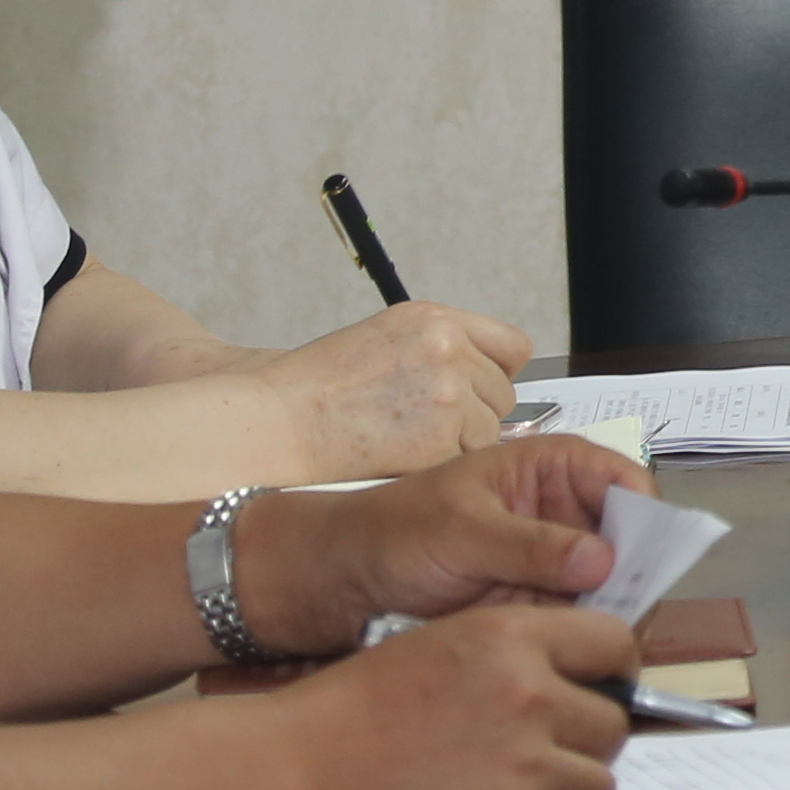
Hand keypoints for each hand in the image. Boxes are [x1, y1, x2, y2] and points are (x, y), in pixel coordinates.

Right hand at [243, 301, 534, 476]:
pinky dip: (441, 469)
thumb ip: (442, 348)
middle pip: (502, 394)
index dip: (498, 374)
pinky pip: (465, 462)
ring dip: (459, 445)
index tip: (483, 390)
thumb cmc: (317, 388)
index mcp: (436, 320)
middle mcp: (448, 350)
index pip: (512, 347)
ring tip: (404, 442)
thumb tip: (491, 377)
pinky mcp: (439, 442)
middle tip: (424, 426)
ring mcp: (447, 396)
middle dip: (474, 414)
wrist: (277, 422)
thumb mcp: (384, 338)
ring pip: (489, 433)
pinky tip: (400, 460)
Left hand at [244, 430, 643, 651]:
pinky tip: (572, 655)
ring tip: (596, 644)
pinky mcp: (542, 603)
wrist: (342, 581)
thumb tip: (602, 559)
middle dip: (633, 580)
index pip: (628, 483)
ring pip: (614, 586)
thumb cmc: (393, 533)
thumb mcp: (461, 530)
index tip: (639, 567)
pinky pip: (581, 619)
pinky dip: (582, 638)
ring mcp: (557, 560)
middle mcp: (568, 511)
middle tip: (622, 622)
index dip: (647, 522)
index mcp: (556, 468)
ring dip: (610, 615)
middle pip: (632, 541)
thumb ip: (531, 545)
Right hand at [278, 604, 640, 789]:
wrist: (293, 773)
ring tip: (515, 787)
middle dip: (587, 740)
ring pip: (598, 785)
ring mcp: (522, 767)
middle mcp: (529, 696)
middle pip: (615, 724)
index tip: (601, 689)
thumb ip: (517, 652)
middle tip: (548, 750)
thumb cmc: (352, 709)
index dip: (614, 672)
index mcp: (513, 637)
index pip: (616, 645)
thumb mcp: (442, 642)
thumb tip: (576, 675)